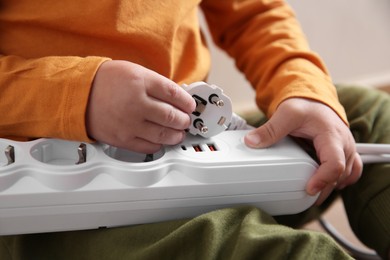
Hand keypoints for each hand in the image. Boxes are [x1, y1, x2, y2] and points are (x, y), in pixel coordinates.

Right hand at [86, 60, 195, 153]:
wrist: (80, 95)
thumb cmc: (107, 82)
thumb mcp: (135, 72)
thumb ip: (157, 84)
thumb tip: (179, 98)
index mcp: (141, 82)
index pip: (175, 94)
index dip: (187, 102)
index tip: (190, 106)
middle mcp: (136, 103)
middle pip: (173, 116)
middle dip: (184, 120)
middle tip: (186, 120)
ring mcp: (129, 123)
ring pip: (164, 135)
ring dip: (176, 135)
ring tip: (178, 132)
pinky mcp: (123, 139)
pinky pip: (150, 147)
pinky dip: (160, 144)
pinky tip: (161, 139)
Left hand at [244, 98, 362, 203]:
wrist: (314, 101)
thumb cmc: (305, 106)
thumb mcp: (286, 114)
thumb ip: (270, 130)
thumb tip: (251, 142)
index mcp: (332, 135)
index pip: (334, 163)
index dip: (323, 179)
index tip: (309, 189)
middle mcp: (344, 144)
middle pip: (339, 174)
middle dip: (324, 188)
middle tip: (304, 196)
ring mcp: (346, 150)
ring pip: (345, 176)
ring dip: (330, 186)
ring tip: (311, 193)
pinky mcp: (344, 154)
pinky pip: (350, 172)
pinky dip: (340, 181)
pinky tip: (327, 186)